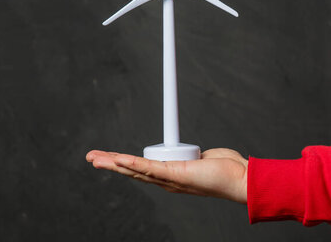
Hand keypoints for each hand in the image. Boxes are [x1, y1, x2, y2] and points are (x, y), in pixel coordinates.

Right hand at [86, 148, 247, 203]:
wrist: (239, 179)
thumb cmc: (225, 169)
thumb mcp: (199, 157)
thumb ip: (190, 155)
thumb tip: (188, 150)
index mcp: (170, 176)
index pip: (142, 169)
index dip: (124, 163)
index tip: (111, 156)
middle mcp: (166, 180)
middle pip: (131, 171)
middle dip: (110, 164)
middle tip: (91, 158)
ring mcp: (169, 179)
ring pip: (135, 170)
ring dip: (113, 163)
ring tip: (96, 159)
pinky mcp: (174, 174)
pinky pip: (149, 167)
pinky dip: (132, 163)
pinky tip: (118, 159)